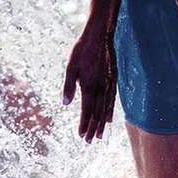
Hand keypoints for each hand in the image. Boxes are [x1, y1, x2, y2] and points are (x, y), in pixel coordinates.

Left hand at [63, 26, 116, 141]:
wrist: (100, 36)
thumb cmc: (82, 50)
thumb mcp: (70, 67)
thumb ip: (68, 86)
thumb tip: (65, 104)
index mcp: (89, 86)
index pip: (86, 111)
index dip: (84, 124)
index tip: (82, 136)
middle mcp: (101, 88)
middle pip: (97, 113)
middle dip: (93, 128)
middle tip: (90, 141)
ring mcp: (108, 84)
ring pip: (106, 109)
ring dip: (102, 123)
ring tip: (100, 135)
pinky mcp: (113, 79)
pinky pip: (112, 100)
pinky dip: (110, 111)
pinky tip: (109, 118)